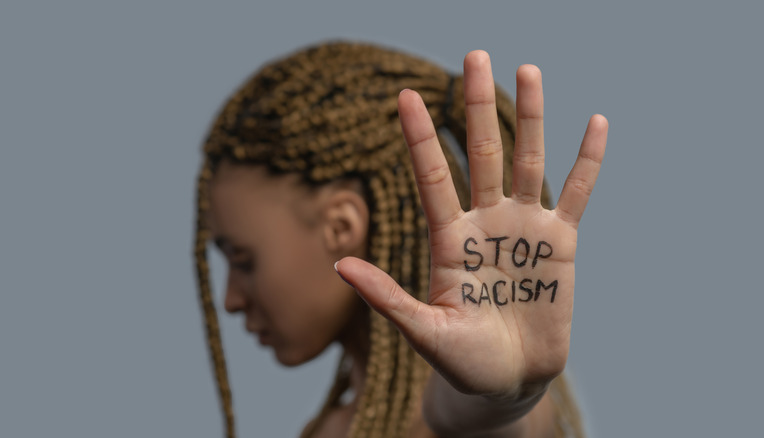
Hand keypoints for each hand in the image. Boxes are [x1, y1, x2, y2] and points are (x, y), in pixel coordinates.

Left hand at [336, 51, 606, 397]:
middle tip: (472, 55)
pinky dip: (587, 162)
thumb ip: (387, 297)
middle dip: (475, 106)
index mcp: (449, 239)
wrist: (508, 380)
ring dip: (529, 117)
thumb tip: (339, 264)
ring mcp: (522, 228)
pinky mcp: (559, 244)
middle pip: (480, 152)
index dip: (421, 137)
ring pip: (526, 161)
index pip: (432, 176)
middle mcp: (484, 222)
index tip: (406, 96)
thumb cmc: (462, 360)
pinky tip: (594, 123)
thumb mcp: (423, 330)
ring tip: (527, 69)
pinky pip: (576, 195)